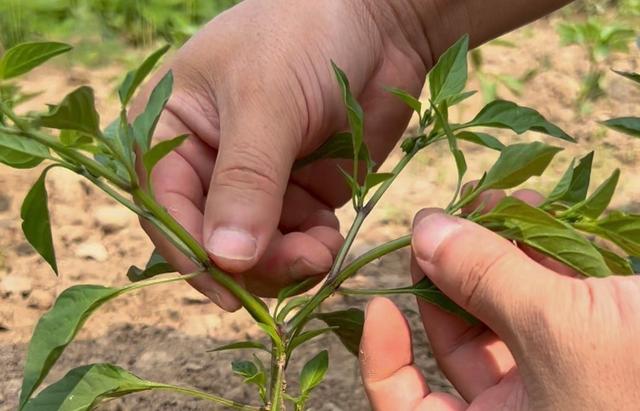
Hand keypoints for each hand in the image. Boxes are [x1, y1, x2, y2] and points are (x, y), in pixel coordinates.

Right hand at [132, 0, 572, 309]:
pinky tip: (330, 235)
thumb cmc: (303, 35)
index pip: (164, 208)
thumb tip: (226, 259)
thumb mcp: (265, 100)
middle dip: (252, 265)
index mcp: (172, 132)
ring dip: (287, 263)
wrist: (378, 22)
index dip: (192, 255)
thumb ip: (245, 180)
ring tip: (322, 248)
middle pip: (210, 241)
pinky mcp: (298, 195)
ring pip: (254, 253)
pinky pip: (293, 244)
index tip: (229, 291)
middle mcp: (208, 165)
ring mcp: (256, 185)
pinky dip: (311, 251)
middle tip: (301, 264)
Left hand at [360, 189, 639, 409]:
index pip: (408, 406)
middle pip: (458, 344)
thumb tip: (423, 229)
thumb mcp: (560, 329)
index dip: (383, 358)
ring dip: (501, 252)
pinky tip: (543, 211)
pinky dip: (546, 258)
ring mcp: (570, 380)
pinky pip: (558, 301)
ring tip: (503, 197)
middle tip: (451, 219)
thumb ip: (484, 279)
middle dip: (451, 274)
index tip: (378, 301)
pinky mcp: (605, 344)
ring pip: (509, 313)